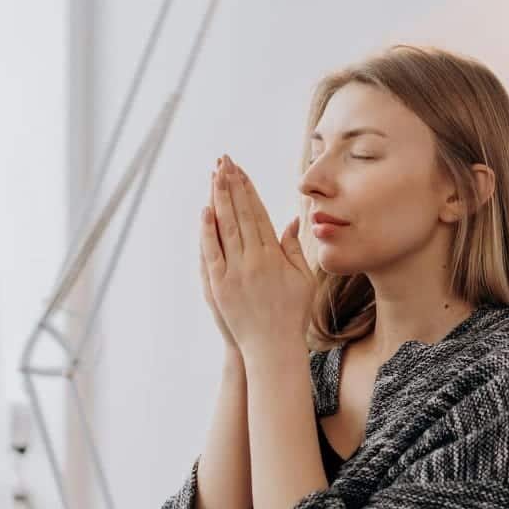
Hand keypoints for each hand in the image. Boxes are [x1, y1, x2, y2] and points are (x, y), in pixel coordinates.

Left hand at [200, 154, 314, 358]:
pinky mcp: (219, 286)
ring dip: (219, 199)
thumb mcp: (303, 279)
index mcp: (275, 256)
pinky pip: (211, 253)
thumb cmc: (292, 314)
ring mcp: (235, 272)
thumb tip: (290, 221)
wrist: (273, 348)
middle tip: (224, 161)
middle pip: (240, 214)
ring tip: (214, 175)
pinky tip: (205, 211)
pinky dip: (207, 231)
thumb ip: (294, 248)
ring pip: (225, 228)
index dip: (249, 190)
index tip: (242, 170)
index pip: (258, 214)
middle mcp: (254, 260)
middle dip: (232, 185)